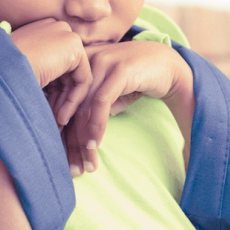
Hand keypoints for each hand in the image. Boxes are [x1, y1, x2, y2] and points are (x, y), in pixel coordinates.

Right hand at [8, 19, 91, 127]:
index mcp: (37, 31)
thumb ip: (37, 75)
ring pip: (74, 77)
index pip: (53, 64)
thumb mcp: (19, 73)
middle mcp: (52, 28)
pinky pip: (82, 78)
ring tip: (56, 124)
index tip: (44, 110)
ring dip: (65, 103)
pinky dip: (73, 99)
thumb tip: (46, 92)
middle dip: (59, 99)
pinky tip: (61, 117)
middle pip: (65, 71)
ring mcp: (65, 34)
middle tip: (53, 122)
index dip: (50, 91)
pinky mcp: (74, 46)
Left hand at [63, 41, 193, 175]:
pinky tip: (94, 145)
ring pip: (83, 107)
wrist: (170, 65)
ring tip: (85, 164)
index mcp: (79, 63)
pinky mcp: (119, 70)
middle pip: (70, 106)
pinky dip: (96, 126)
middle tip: (72, 169)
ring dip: (82, 140)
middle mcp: (87, 61)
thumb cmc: (137, 78)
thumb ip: (92, 105)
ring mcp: (102, 62)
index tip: (60, 157)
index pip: (63, 101)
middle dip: (69, 141)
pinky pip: (101, 102)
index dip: (60, 131)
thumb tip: (76, 131)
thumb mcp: (110, 91)